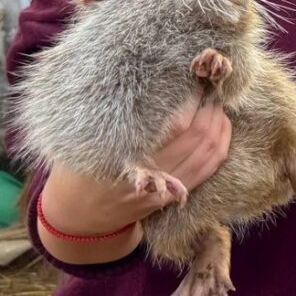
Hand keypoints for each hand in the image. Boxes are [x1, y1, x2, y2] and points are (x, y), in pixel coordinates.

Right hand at [41, 90, 231, 234]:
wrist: (77, 217)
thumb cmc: (74, 171)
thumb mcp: (82, 142)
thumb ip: (107, 117)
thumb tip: (135, 77)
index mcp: (127, 159)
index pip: (175, 126)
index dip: (191, 101)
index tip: (195, 78)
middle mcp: (151, 177)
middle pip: (197, 137)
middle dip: (209, 106)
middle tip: (210, 83)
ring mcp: (165, 192)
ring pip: (208, 153)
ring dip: (218, 123)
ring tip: (216, 99)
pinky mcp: (172, 198)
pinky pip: (208, 170)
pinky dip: (220, 145)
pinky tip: (221, 125)